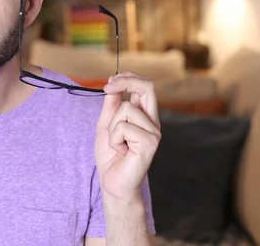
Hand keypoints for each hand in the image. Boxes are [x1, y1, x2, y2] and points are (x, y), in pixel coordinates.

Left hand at [94, 72, 160, 202]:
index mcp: (144, 115)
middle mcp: (152, 122)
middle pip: (148, 88)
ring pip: (127, 108)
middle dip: (125, 81)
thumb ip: (111, 105)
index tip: (109, 82)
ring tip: (117, 142)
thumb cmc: (110, 155)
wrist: (111, 182)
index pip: (144, 87)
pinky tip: (121, 150)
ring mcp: (153, 132)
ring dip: (112, 125)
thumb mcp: (106, 124)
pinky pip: (124, 127)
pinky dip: (114, 138)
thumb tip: (112, 84)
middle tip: (108, 87)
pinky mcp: (150, 143)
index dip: (128, 78)